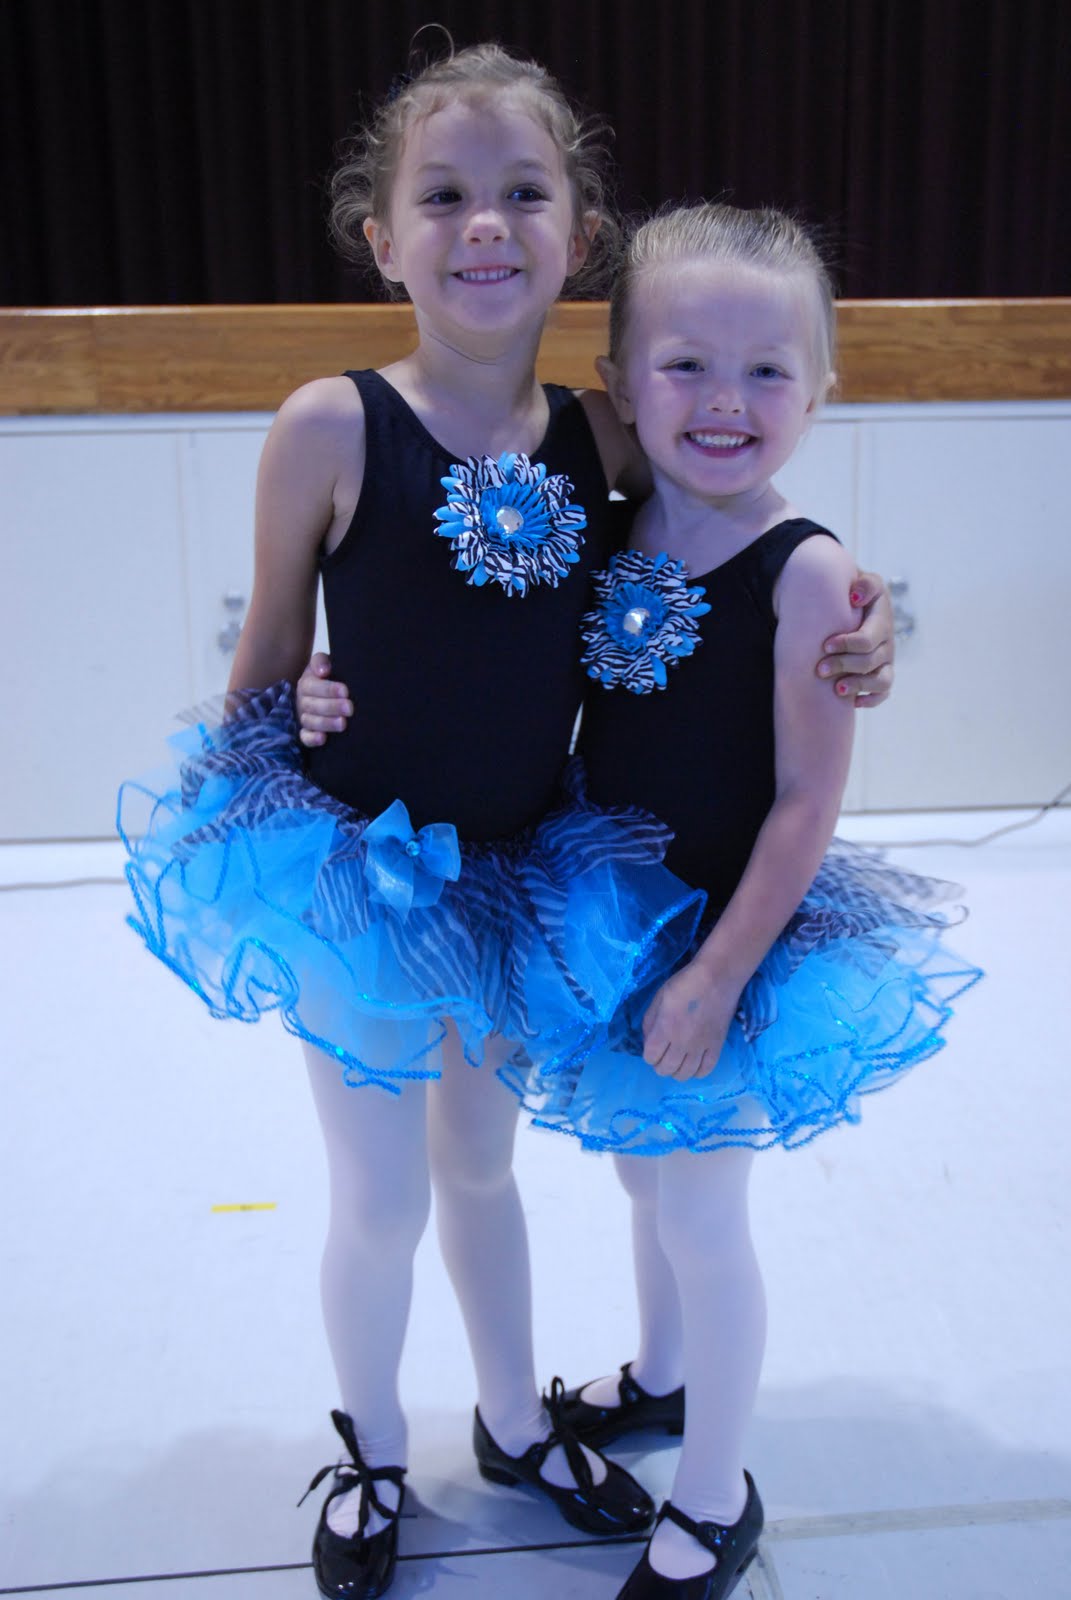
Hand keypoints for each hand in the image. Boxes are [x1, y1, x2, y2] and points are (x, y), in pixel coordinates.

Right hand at [295, 652, 353, 747]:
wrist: (329, 693)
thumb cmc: (331, 676)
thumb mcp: (324, 664)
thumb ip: (320, 661)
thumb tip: (323, 670)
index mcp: (307, 683)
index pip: (313, 686)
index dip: (329, 689)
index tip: (345, 691)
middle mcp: (303, 701)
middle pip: (313, 705)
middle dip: (332, 707)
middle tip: (350, 708)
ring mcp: (304, 717)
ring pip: (310, 722)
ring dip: (326, 723)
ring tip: (343, 724)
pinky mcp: (306, 732)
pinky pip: (305, 737)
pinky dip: (312, 739)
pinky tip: (323, 739)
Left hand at [641, 962, 738, 1080]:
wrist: (718, 977)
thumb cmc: (685, 984)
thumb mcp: (659, 998)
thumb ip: (650, 1021)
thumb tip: (649, 1040)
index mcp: (665, 1029)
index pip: (651, 1057)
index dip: (649, 1055)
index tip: (652, 1048)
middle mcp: (682, 1043)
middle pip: (666, 1069)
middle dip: (660, 1065)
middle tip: (663, 1055)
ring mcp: (701, 1047)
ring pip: (685, 1074)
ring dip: (677, 1071)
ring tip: (677, 1060)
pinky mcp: (717, 1046)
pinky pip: (706, 1070)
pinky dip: (697, 1072)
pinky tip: (693, 1064)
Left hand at [816, 571, 894, 706]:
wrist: (857, 604)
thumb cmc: (854, 595)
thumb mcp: (863, 581)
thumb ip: (864, 584)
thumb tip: (855, 597)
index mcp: (882, 620)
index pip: (867, 639)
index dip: (847, 645)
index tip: (825, 646)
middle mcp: (887, 642)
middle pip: (869, 661)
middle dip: (843, 666)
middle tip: (819, 670)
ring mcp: (886, 660)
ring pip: (882, 681)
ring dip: (858, 686)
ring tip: (837, 690)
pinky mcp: (883, 674)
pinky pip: (883, 693)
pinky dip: (870, 700)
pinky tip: (853, 702)